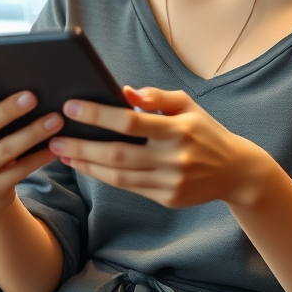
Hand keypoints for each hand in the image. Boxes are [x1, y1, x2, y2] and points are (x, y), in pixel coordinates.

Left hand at [48, 86, 273, 208]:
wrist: (237, 172)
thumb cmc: (204, 131)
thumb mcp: (187, 106)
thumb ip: (157, 97)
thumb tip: (124, 93)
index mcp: (178, 129)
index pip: (130, 122)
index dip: (98, 115)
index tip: (71, 107)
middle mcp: (174, 158)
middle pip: (118, 154)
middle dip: (82, 146)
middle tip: (54, 138)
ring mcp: (170, 182)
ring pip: (118, 176)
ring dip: (86, 165)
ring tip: (62, 153)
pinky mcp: (167, 199)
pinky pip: (128, 188)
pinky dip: (103, 177)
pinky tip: (85, 166)